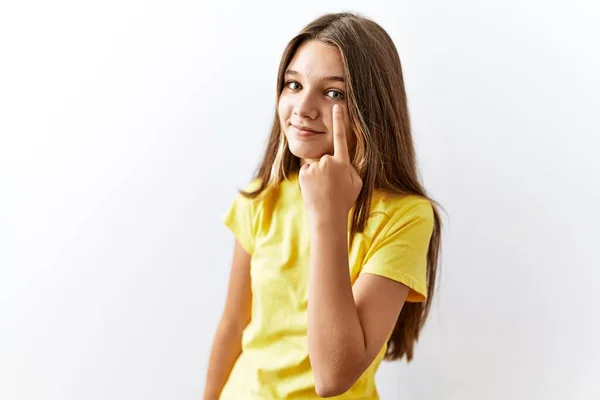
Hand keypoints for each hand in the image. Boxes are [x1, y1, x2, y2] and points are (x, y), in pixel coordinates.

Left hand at [299, 104, 362, 224]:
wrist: (327, 217)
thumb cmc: (344, 201)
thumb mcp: (356, 183)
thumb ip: (350, 167)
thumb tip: (343, 160)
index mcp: (343, 163)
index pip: (341, 138)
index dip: (340, 121)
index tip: (338, 106)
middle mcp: (328, 161)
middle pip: (327, 158)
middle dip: (328, 168)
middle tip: (332, 186)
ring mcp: (315, 167)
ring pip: (316, 165)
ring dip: (318, 175)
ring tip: (323, 190)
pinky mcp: (304, 173)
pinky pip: (307, 171)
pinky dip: (309, 179)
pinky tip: (314, 190)